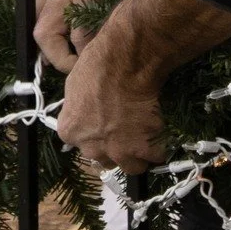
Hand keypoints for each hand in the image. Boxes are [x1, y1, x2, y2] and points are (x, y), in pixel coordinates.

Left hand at [55, 33, 165, 172]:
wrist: (126, 62)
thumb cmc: (97, 64)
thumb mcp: (74, 86)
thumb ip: (78, 110)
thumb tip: (85, 113)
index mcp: (70, 132)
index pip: (82, 146)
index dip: (97, 138)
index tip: (107, 127)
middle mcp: (91, 148)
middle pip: (105, 161)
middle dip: (116, 150)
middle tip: (127, 133)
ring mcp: (119, 151)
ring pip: (132, 166)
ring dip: (139, 155)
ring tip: (147, 138)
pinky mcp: (144, 148)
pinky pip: (156, 155)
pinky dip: (160, 147)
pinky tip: (160, 131)